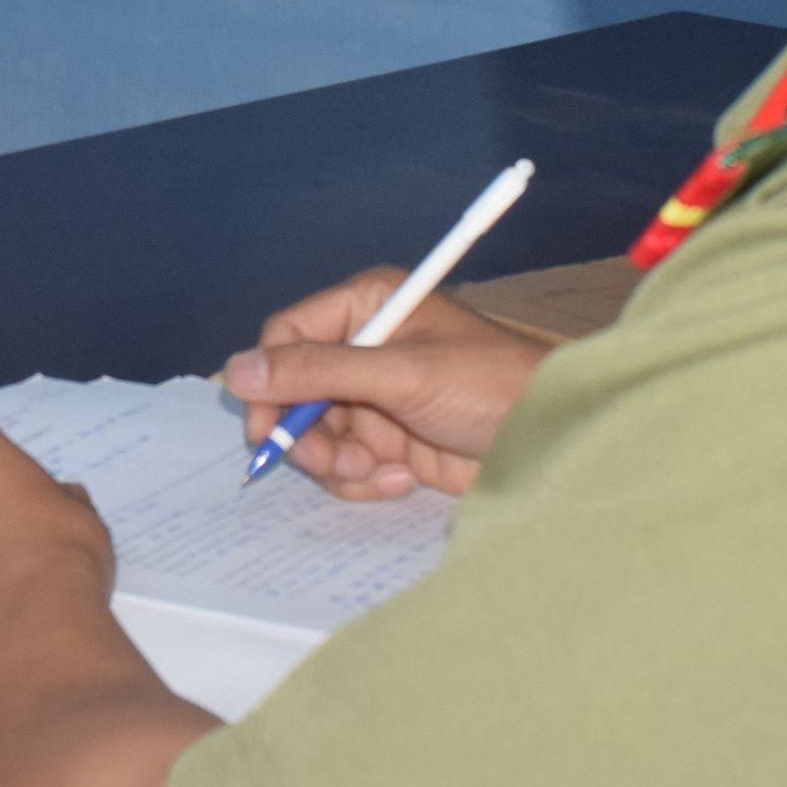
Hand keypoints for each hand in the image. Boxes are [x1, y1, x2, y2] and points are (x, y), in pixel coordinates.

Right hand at [223, 279, 551, 498]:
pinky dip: (364, 479)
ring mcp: (374, 397)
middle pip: (292, 393)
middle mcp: (363, 347)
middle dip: (308, 435)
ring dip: (338, 463)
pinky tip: (402, 480)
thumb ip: (317, 372)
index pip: (286, 338)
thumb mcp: (401, 374)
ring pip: (315, 435)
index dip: (272, 384)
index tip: (270, 429)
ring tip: (379, 470)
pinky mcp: (389, 441)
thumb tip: (235, 370)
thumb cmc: (489, 386)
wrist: (551, 441)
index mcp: (366, 306)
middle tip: (332, 463)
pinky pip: (346, 464)